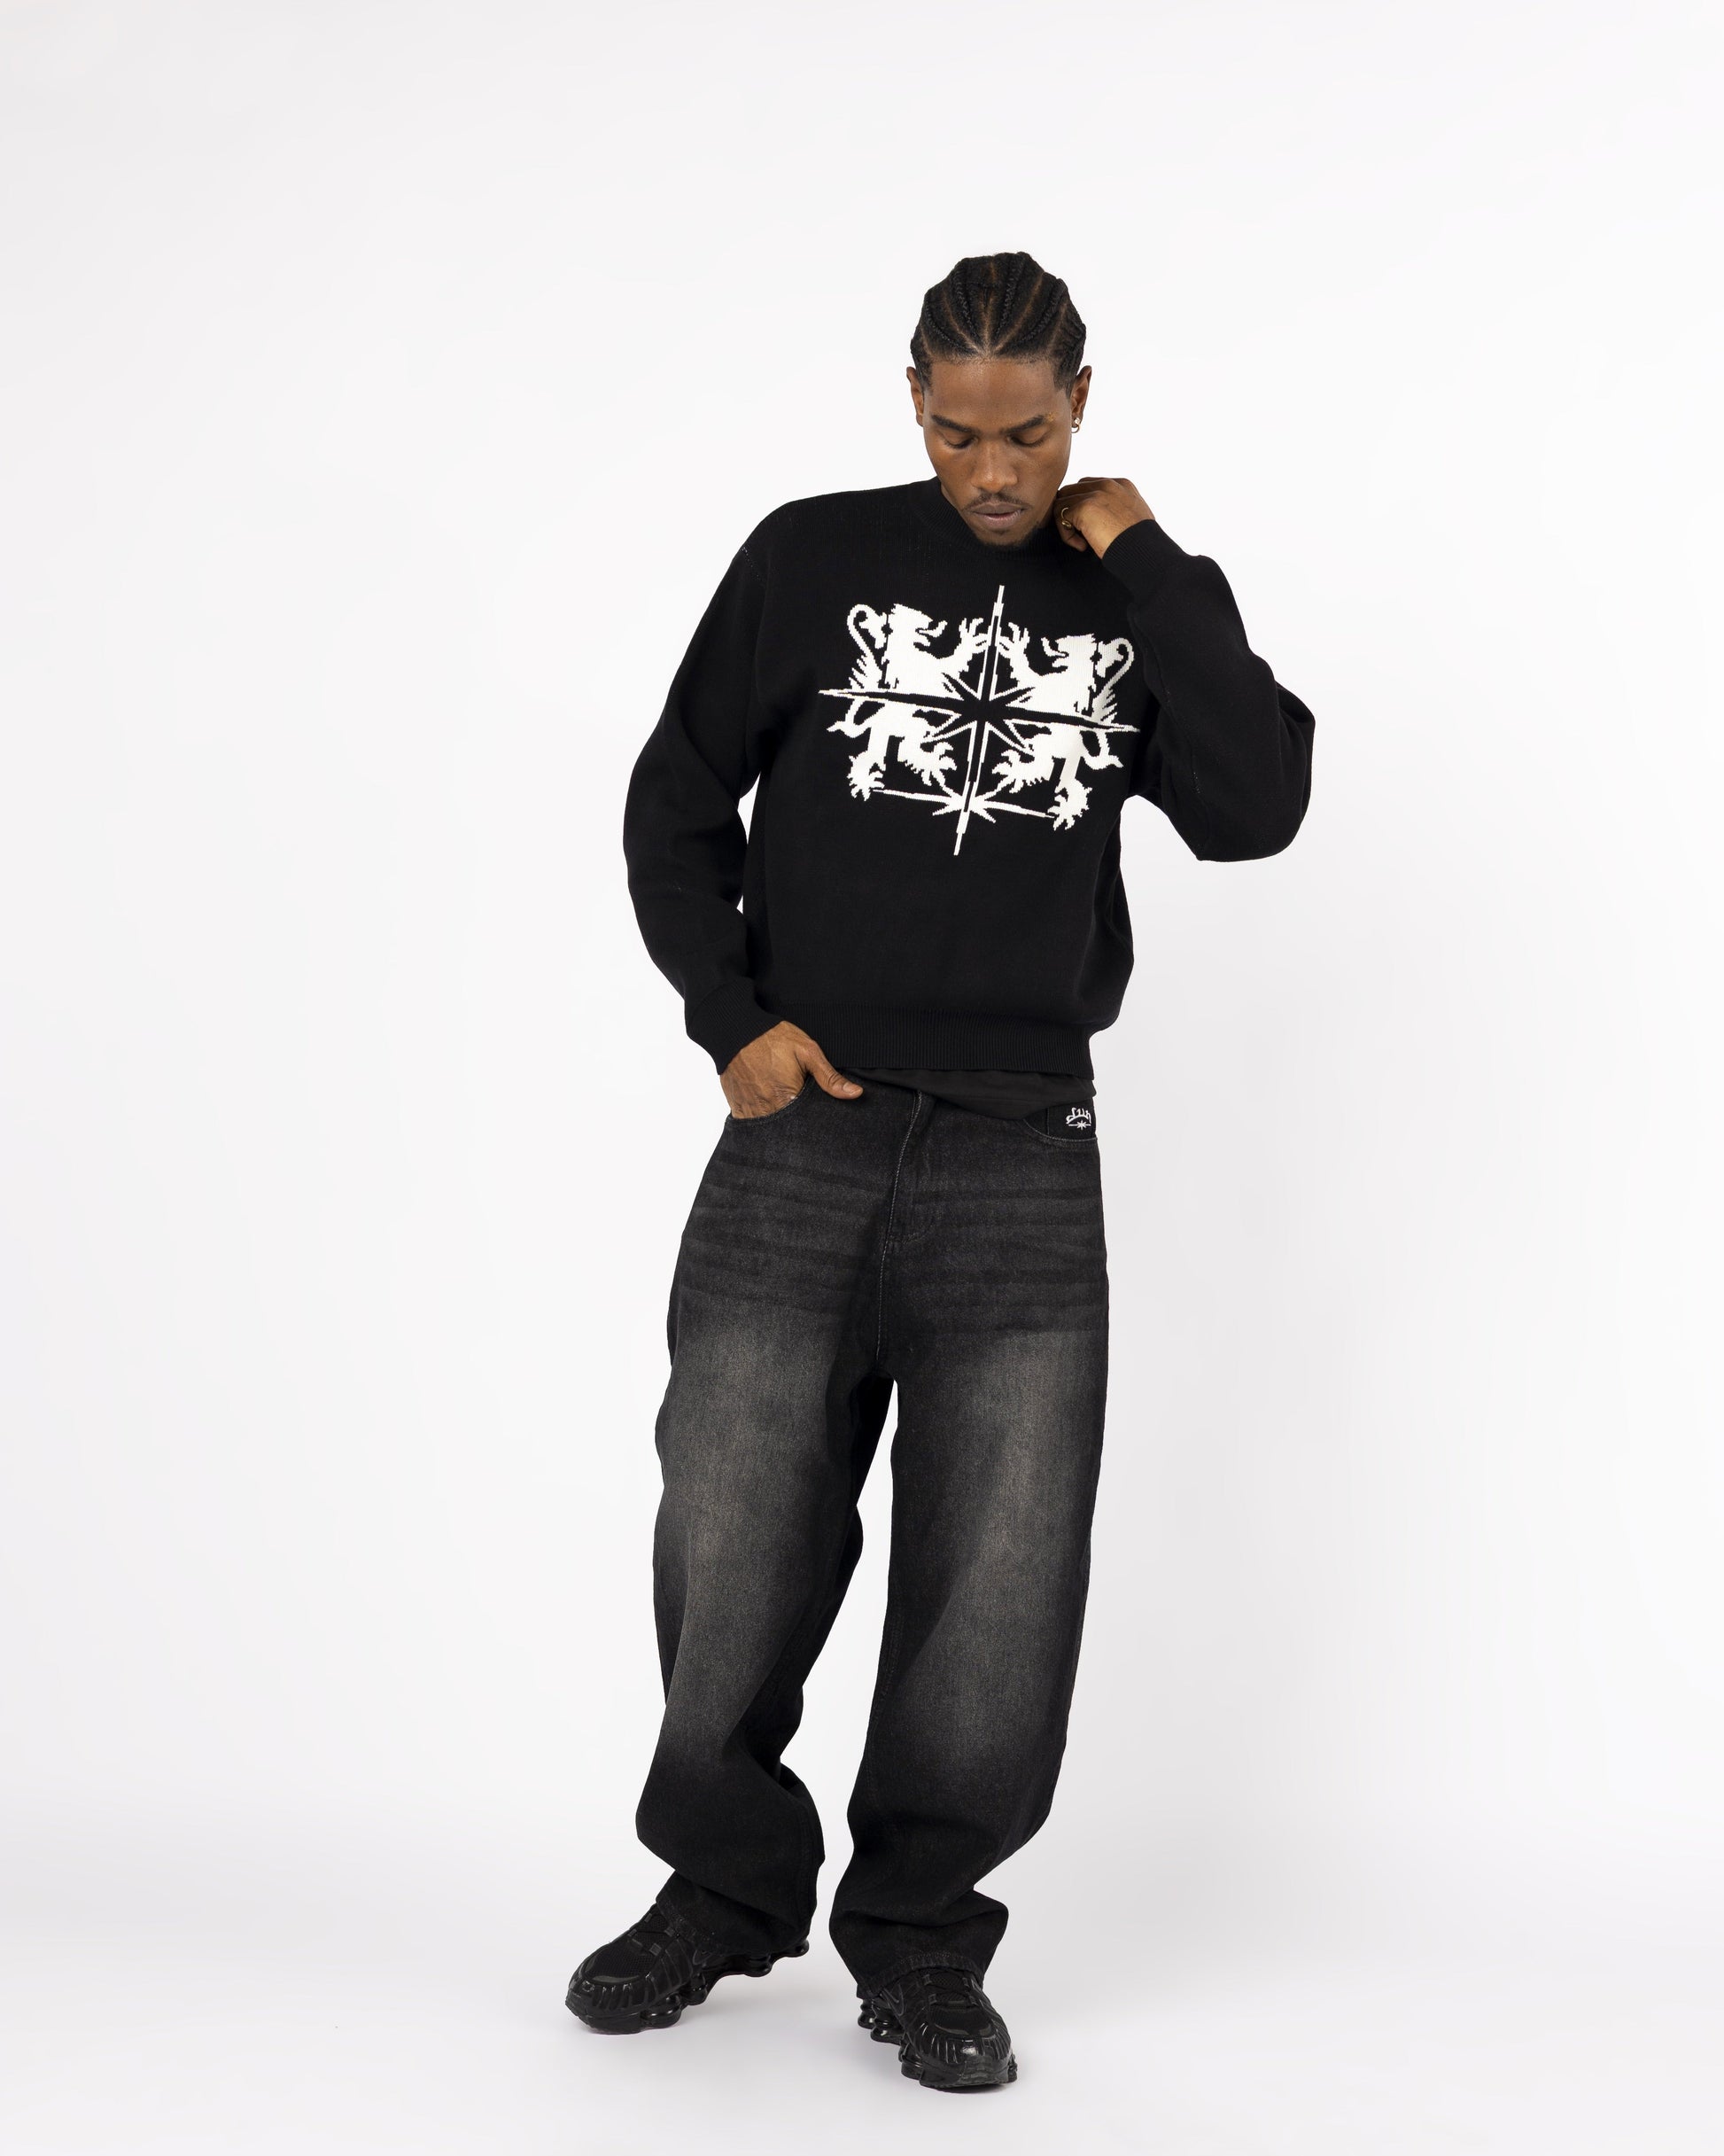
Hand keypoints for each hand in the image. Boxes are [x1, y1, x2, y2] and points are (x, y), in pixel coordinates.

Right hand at [721, 1021, 862, 1117]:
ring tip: (783, 1110)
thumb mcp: (808, 1052)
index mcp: (787, 1098)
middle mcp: (767, 1108)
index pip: (806, 1125)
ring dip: (776, 1124)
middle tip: (799, 1111)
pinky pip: (749, 1123)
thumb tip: (855, 1094)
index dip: (812, 1124)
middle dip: (795, 1126)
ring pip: (767, 1129)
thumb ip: (830, 1077)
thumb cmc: (773, 1038)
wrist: (736, 1030)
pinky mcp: (737, 1106)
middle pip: (786, 1130)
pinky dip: (759, 1120)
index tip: (815, 1118)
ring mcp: (750, 1109)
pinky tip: (766, 1110)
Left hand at [1052, 477, 1153, 556]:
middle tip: (1082, 535)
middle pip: (1071, 490)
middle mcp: (1107, 484)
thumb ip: (1117, 509)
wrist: (1143, 550)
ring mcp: (1095, 494)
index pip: (1088, 485)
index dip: (1082, 506)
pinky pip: (1060, 517)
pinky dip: (1067, 535)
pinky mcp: (1084, 507)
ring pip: (1062, 502)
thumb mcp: (1134, 517)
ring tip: (1083, 542)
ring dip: (1067, 525)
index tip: (1093, 528)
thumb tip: (1102, 519)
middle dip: (1070, 512)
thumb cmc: (1140, 543)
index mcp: (1121, 485)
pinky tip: (1083, 546)